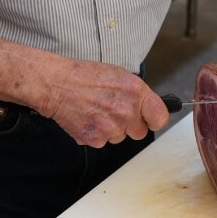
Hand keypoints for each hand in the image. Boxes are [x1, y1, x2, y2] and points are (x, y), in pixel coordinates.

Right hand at [42, 60, 169, 147]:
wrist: (57, 84)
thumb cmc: (85, 76)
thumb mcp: (119, 75)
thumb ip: (136, 93)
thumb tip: (147, 106)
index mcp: (136, 92)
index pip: (160, 118)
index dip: (154, 119)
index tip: (149, 119)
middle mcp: (126, 111)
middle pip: (140, 133)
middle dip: (130, 125)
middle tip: (115, 112)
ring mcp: (111, 127)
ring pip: (120, 138)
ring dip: (112, 129)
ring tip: (97, 111)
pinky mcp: (95, 139)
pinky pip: (102, 142)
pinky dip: (96, 134)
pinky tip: (88, 118)